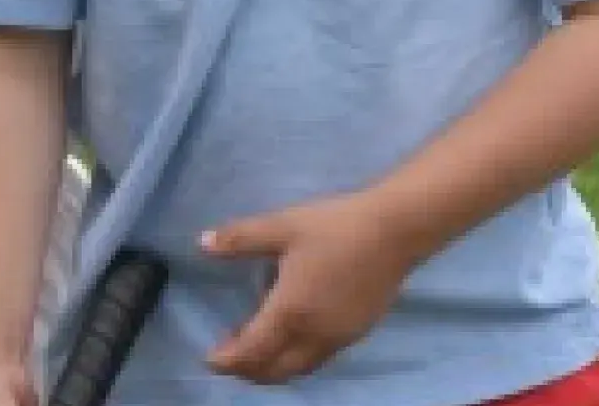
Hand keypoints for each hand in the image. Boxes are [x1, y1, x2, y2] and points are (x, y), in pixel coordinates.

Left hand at [200, 191, 418, 384]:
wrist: (395, 230)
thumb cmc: (335, 227)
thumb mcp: (282, 226)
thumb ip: (240, 238)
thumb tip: (202, 242)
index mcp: (290, 313)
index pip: (252, 353)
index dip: (227, 361)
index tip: (210, 357)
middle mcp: (314, 336)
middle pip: (274, 372)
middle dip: (247, 370)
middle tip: (229, 353)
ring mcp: (339, 338)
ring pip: (298, 369)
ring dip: (272, 366)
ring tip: (256, 342)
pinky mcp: (357, 333)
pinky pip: (318, 359)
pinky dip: (295, 357)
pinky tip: (292, 332)